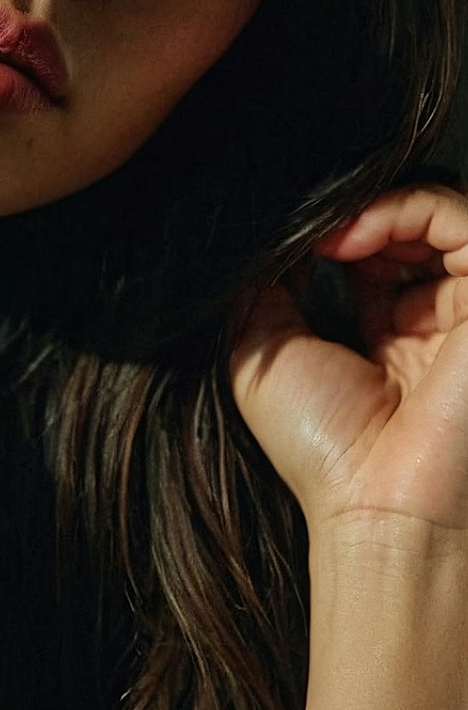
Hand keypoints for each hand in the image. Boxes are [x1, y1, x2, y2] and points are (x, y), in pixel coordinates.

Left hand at [230, 185, 467, 538]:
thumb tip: (262, 236)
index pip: (379, 252)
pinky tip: (353, 237)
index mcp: (394, 336)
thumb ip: (264, 288)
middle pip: (411, 226)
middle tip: (310, 231)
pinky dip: (406, 210)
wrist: (376, 503)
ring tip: (330, 234)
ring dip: (378, 207)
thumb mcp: (262, 353)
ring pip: (442, 214)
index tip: (291, 239)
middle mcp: (438, 321)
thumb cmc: (324, 448)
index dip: (335, 231)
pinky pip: (464, 220)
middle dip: (356, 214)